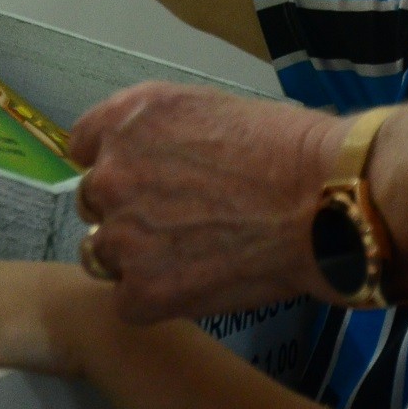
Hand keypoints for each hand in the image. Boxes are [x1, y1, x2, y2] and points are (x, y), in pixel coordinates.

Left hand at [69, 82, 344, 322]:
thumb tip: (150, 158)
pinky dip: (157, 299)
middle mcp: (111, 173)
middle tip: (180, 220)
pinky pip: (127, 300)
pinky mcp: (141, 290)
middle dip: (128, 210)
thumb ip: (161, 133)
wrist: (323, 202)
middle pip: (93, 201)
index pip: (84, 147)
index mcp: (127, 120)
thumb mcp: (209, 108)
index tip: (144, 178)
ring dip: (135, 257)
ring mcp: (122, 235)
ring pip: (102, 253)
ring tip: (190, 255)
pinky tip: (199, 284)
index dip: (117, 164)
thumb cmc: (288, 150)